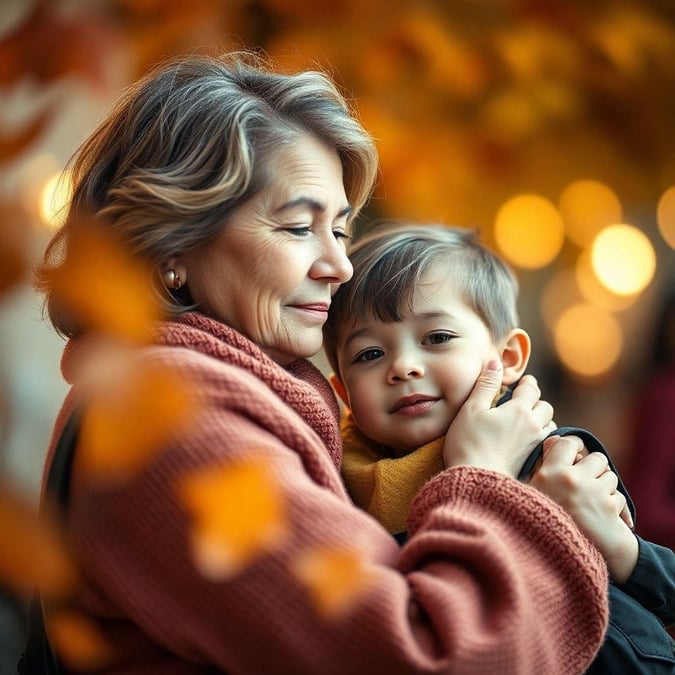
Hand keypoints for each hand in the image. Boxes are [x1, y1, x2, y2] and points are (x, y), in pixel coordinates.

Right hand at [443, 361, 554, 476]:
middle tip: (524, 401)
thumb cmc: (468, 442)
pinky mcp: (532, 461)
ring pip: (549, 425)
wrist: (476, 480)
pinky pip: (545, 442)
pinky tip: (527, 440)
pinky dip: (540, 436)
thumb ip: (485, 385)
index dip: (527, 383)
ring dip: (541, 419)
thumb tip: (495, 362)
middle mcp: (532, 426)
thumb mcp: (471, 409)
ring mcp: (534, 445)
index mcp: (518, 410)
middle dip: (536, 401)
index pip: (531, 389)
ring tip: (527, 420)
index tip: (525, 382)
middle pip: (545, 406)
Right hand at [529, 435, 638, 582]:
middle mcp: (569, 479)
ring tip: (591, 504)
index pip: (566, 442)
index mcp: (547, 474)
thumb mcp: (530, 494)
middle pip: (597, 458)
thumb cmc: (542, 525)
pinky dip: (612, 507)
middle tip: (586, 484)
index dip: (575, 446)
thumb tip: (551, 441)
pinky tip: (600, 518)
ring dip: (604, 488)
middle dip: (595, 470)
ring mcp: (591, 492)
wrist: (564, 560)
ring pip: (610, 476)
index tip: (576, 454)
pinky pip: (618, 496)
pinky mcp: (609, 507)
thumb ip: (539, 467)